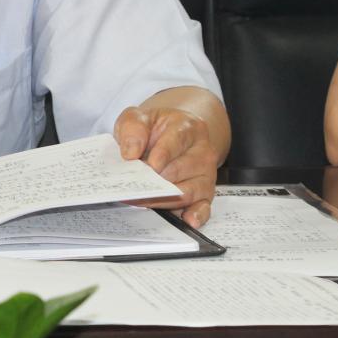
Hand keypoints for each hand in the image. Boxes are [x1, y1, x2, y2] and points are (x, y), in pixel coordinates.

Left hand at [114, 105, 218, 227]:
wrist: (170, 135)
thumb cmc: (152, 128)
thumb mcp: (138, 118)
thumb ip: (132, 128)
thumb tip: (131, 153)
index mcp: (187, 127)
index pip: (177, 140)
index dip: (161, 154)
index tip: (147, 166)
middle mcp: (202, 151)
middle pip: (180, 170)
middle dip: (155, 181)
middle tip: (133, 188)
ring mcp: (206, 174)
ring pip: (187, 191)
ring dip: (162, 199)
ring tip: (140, 201)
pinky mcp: (205, 193)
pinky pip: (204, 207)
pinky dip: (196, 214)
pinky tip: (186, 220)